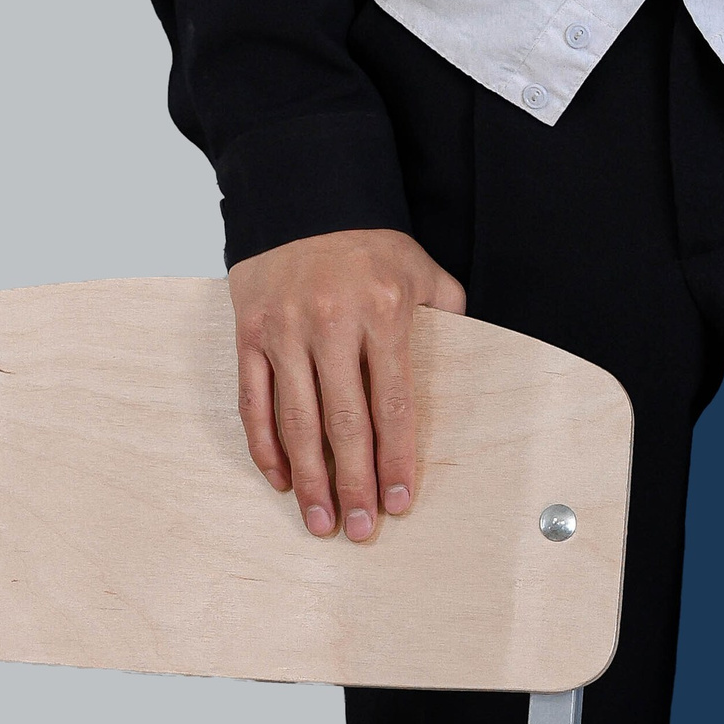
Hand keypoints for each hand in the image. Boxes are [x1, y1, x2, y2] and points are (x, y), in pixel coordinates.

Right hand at [228, 228, 466, 541]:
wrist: (303, 194)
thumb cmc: (366, 241)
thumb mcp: (419, 266)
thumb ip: (447, 311)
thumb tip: (473, 354)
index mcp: (382, 311)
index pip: (393, 403)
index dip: (397, 459)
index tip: (401, 502)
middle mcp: (331, 323)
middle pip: (344, 423)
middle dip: (353, 485)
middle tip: (359, 529)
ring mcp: (285, 330)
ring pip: (296, 422)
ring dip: (309, 480)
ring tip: (320, 521)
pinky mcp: (249, 332)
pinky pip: (254, 402)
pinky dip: (266, 446)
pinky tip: (281, 478)